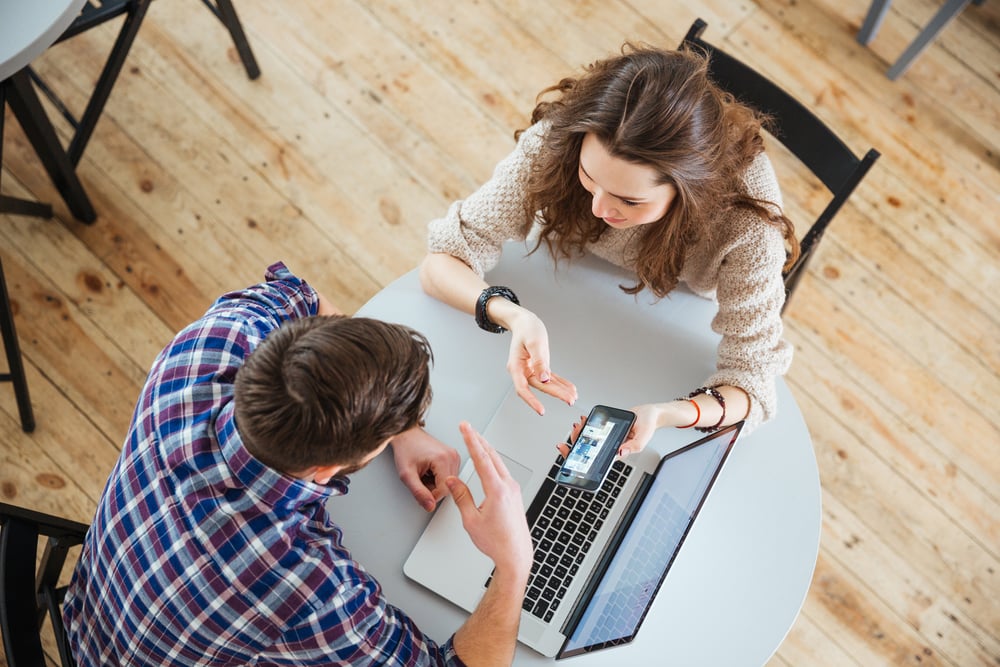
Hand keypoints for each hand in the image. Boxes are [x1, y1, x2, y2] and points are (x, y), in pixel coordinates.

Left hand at [391, 427, 460, 511]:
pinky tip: (429, 471)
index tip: (420, 488)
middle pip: (448, 488)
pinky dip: (438, 478)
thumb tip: (430, 506)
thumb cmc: (406, 449)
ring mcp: (455, 456)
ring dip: (435, 484)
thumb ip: (418, 492)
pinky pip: (449, 477)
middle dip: (433, 489)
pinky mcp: (454, 457)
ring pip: (449, 484)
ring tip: (424, 473)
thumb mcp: (406, 474)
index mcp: (443, 459)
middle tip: (420, 478)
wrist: (406, 434)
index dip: (431, 495)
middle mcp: (452, 456)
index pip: (444, 491)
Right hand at [447, 422, 531, 575]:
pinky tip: (488, 460)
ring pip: (499, 462)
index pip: (481, 458)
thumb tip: (452, 481)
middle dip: (478, 439)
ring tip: (475, 439)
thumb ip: (461, 497)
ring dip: (486, 449)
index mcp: (497, 490)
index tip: (465, 428)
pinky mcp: (515, 494)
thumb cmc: (496, 541)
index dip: (471, 440)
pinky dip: (493, 461)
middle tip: (468, 427)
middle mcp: (508, 487)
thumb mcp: (471, 520)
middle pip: (492, 456)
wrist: (515, 554)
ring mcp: (514, 490)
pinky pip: (503, 471)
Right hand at [505, 308, 576, 414]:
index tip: (541, 410)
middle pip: (538, 386)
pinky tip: (569, 388)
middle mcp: (522, 370)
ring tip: (572, 396)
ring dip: (559, 391)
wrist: (524, 322)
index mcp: (515, 366)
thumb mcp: (534, 342)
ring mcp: (530, 370)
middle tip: (569, 400)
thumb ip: (539, 361)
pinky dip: (560, 383)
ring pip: (545, 384)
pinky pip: (549, 378)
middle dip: (555, 394)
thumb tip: (544, 379)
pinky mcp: (538, 367)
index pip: (522, 388)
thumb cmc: (526, 329)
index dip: (532, 401)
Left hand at [555, 404, 658, 459]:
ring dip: (581, 433)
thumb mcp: (644, 436)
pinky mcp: (608, 429)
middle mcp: (611, 446)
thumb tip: (620, 453)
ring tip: (578, 424)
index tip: (572, 453)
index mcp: (618, 452)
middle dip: (577, 442)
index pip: (597, 459)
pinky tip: (584, 420)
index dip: (583, 459)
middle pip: (589, 449)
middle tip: (574, 432)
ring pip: (590, 439)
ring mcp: (609, 438)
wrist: (651, 413)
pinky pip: (595, 429)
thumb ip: (634, 446)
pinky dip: (587, 425)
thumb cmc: (649, 424)